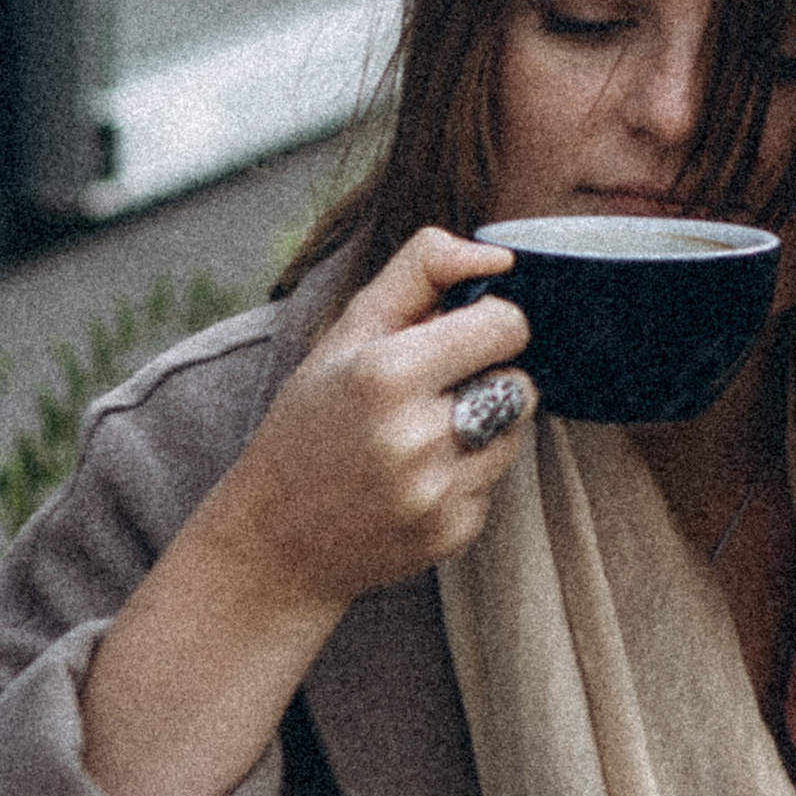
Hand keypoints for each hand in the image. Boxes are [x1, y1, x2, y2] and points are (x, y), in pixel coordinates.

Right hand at [82, 232, 535, 795]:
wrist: (275, 539)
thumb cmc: (312, 420)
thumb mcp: (345, 333)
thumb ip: (420, 272)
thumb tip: (498, 257)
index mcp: (386, 374)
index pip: (507, 327)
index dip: (492, 325)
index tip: (464, 334)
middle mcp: (415, 438)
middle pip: (520, 384)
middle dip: (488, 377)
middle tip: (434, 390)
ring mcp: (436, 493)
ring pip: (516, 436)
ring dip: (484, 429)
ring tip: (422, 436)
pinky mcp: (452, 533)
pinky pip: (496, 486)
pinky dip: (467, 477)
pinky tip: (416, 481)